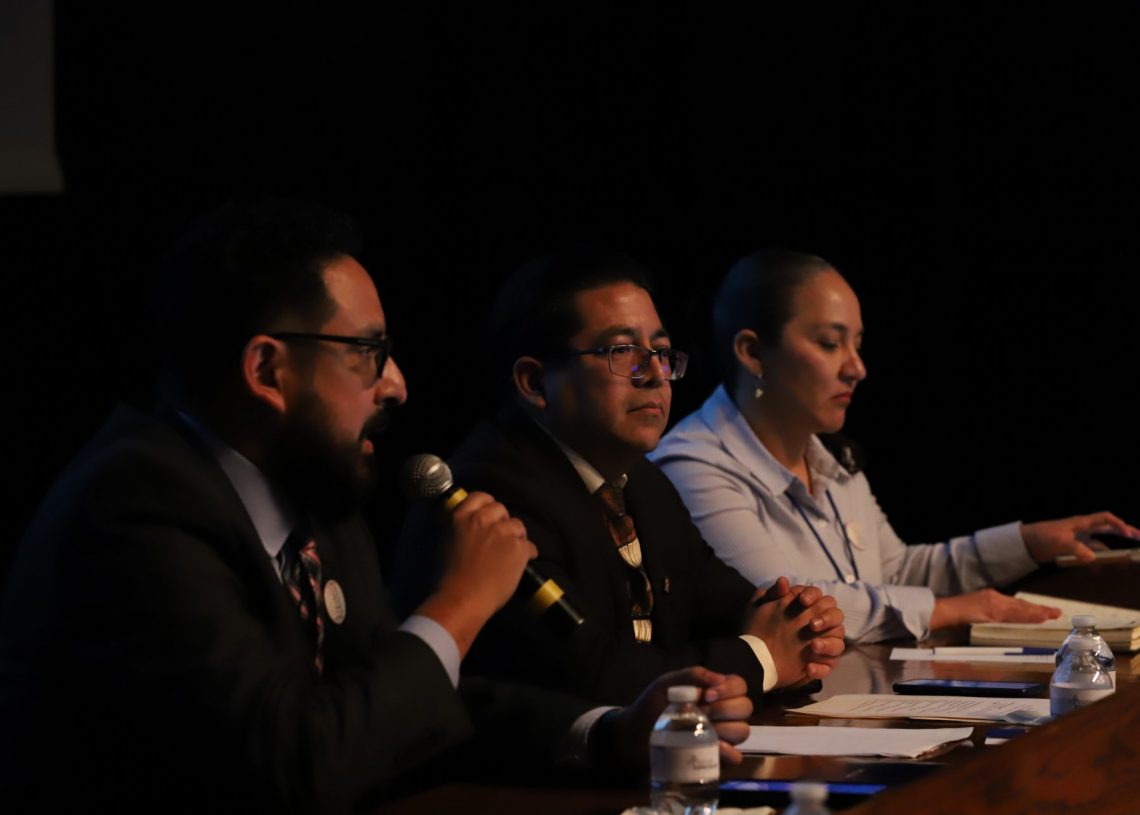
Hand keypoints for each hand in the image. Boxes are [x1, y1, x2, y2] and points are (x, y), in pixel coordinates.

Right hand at [415, 491, 535, 655]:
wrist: (463, 599)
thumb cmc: (450, 578)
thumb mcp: (448, 542)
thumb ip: (461, 528)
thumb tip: (472, 526)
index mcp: (462, 517)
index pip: (481, 497)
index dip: (487, 506)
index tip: (489, 517)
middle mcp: (482, 519)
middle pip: (501, 509)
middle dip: (502, 523)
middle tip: (498, 540)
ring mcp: (503, 532)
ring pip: (518, 526)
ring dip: (515, 538)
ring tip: (508, 555)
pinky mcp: (518, 547)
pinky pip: (529, 546)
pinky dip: (526, 555)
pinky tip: (518, 566)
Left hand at [607, 667, 751, 769]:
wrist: (634, 734)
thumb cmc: (651, 705)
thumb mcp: (667, 683)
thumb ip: (691, 675)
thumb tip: (719, 678)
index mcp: (713, 692)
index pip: (739, 685)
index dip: (730, 689)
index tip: (708, 695)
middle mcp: (722, 713)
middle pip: (745, 707)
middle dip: (726, 708)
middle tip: (702, 711)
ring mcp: (720, 735)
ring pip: (743, 731)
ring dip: (726, 728)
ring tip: (702, 728)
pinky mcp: (713, 756)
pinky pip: (735, 756)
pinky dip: (727, 751)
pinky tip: (712, 746)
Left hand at [746, 577, 845, 687]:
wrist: (752, 656)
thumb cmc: (758, 627)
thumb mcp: (760, 609)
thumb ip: (773, 594)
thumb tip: (783, 580)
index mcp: (808, 608)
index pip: (820, 597)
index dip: (814, 596)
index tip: (802, 601)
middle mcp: (819, 625)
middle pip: (836, 616)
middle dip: (827, 618)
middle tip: (812, 624)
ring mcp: (822, 645)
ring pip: (838, 643)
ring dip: (828, 644)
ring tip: (813, 647)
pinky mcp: (819, 665)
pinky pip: (829, 667)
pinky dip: (821, 668)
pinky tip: (808, 667)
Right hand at [930, 588, 1061, 629]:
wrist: (946, 610)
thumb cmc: (958, 611)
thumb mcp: (977, 607)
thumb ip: (991, 610)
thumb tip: (1005, 618)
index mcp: (993, 597)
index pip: (1016, 604)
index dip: (1032, 608)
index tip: (1046, 611)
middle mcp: (996, 599)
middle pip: (1021, 606)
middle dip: (1039, 610)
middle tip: (1057, 612)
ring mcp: (995, 606)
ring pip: (1020, 610)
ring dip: (1037, 613)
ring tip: (1051, 615)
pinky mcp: (992, 612)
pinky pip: (1013, 616)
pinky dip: (1026, 616)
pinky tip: (1036, 618)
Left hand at [1021, 512, 1139, 563]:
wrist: (1026, 543)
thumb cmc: (1043, 536)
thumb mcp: (1060, 541)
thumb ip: (1077, 549)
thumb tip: (1094, 559)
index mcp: (1081, 523)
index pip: (1105, 519)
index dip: (1119, 524)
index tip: (1129, 534)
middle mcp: (1082, 530)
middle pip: (1107, 529)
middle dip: (1123, 533)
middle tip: (1138, 538)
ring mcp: (1078, 540)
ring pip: (1099, 545)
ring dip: (1110, 552)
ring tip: (1123, 562)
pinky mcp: (1072, 550)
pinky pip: (1088, 555)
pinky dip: (1095, 562)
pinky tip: (1100, 570)